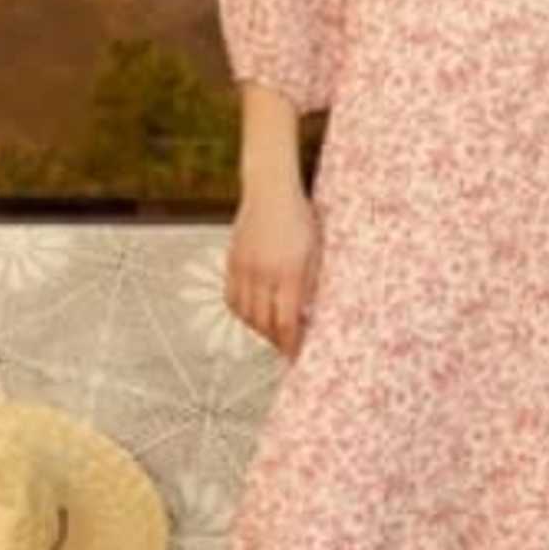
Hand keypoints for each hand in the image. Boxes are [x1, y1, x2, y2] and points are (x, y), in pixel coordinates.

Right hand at [228, 182, 319, 359]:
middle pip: (264, 324)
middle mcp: (263, 274)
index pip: (286, 323)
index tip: (296, 358)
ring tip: (271, 332)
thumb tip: (306, 315)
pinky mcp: (231, 262)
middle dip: (276, 341)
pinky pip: (232, 299)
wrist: (270, 190)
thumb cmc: (301, 219)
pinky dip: (242, 313)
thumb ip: (311, 284)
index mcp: (289, 272)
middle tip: (286, 347)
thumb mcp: (317, 251)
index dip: (290, 345)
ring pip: (245, 315)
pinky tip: (253, 314)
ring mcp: (244, 268)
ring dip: (258, 330)